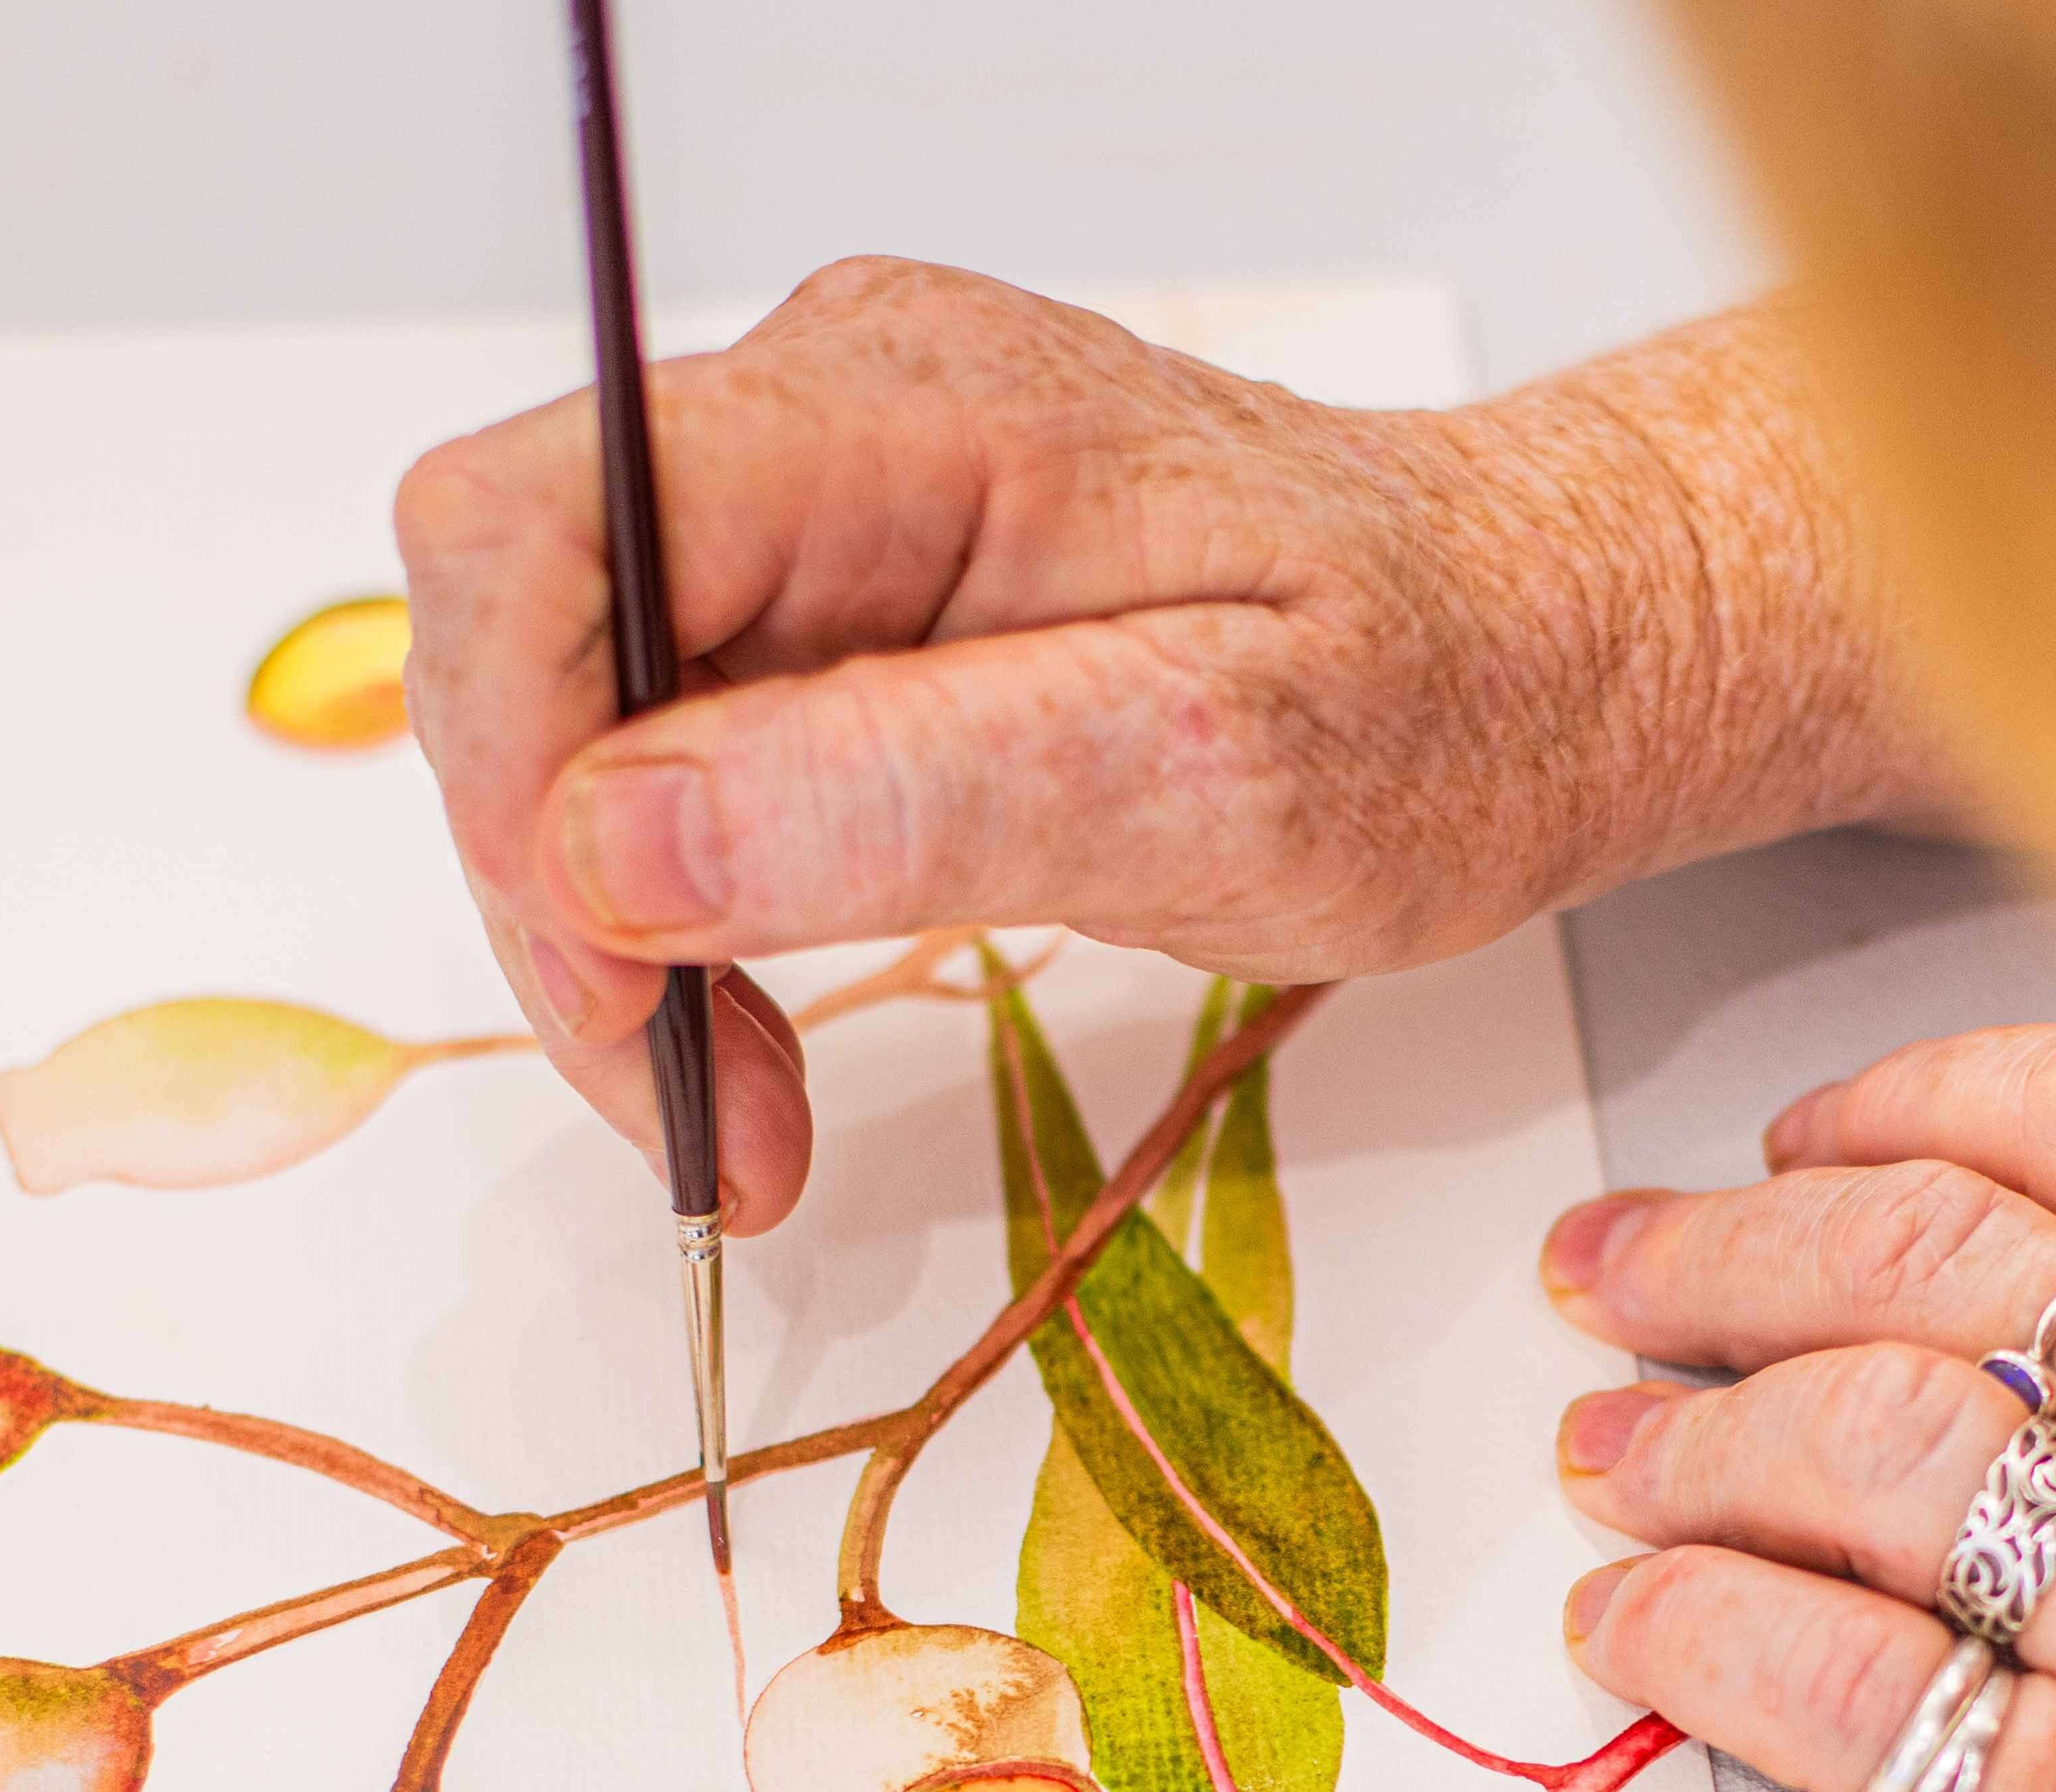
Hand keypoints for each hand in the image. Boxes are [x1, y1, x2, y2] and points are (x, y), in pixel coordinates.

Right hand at [394, 261, 1932, 1224]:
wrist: (1543, 656)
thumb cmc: (1436, 704)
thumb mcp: (1207, 778)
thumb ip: (904, 792)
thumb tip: (618, 835)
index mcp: (894, 409)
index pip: (532, 531)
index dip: (513, 773)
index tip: (626, 990)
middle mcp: (823, 410)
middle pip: (520, 635)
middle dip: (570, 904)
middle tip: (711, 1118)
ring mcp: (825, 501)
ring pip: (578, 718)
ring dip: (624, 940)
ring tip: (754, 1111)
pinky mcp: (844, 595)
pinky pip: (671, 749)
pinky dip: (690, 913)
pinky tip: (768, 1026)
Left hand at [1543, 1025, 2055, 1791]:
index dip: (1915, 1107)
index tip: (1808, 1140)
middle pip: (1938, 1261)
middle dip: (1732, 1246)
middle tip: (1620, 1271)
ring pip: (1863, 1449)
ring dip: (1689, 1437)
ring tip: (1608, 1455)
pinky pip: (1842, 1699)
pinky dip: (1702, 1645)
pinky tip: (1633, 1635)